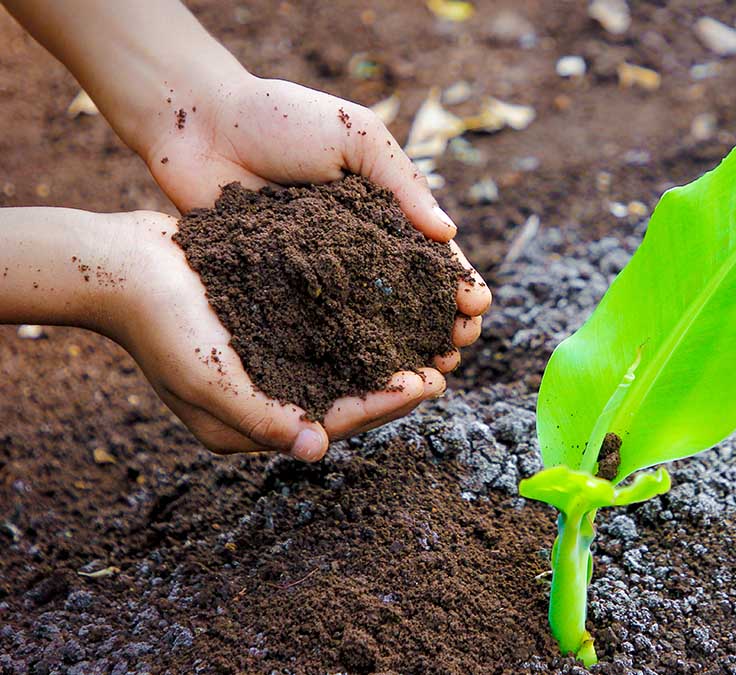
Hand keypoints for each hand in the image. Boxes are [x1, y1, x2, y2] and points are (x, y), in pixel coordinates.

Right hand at [106, 211, 459, 460]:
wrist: (117, 261)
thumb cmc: (158, 321)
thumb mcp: (207, 376)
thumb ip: (261, 417)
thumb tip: (318, 450)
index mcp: (249, 425)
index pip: (333, 422)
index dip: (383, 405)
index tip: (426, 384)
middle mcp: (264, 397)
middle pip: (346, 397)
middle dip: (395, 383)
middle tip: (446, 363)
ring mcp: (267, 360)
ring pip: (342, 363)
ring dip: (385, 353)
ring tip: (431, 336)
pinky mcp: (269, 322)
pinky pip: (326, 329)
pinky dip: (359, 321)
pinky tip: (393, 301)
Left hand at [144, 74, 489, 370]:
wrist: (199, 124)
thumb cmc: (282, 117)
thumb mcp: (356, 137)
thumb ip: (402, 183)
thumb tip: (448, 234)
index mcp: (384, 210)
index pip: (432, 256)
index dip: (457, 283)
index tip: (476, 306)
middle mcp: (357, 248)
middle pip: (410, 298)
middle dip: (440, 325)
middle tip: (457, 348)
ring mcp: (318, 272)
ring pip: (369, 321)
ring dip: (402, 350)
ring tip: (426, 374)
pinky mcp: (277, 289)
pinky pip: (317, 324)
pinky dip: (343, 350)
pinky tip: (365, 374)